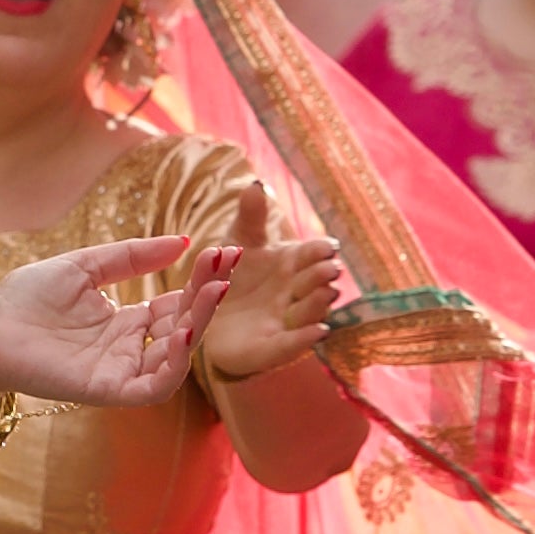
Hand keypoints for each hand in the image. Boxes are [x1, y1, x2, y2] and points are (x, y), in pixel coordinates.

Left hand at [0, 235, 232, 409]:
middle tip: (225, 266)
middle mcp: (129, 348)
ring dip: (200, 325)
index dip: (202, 281)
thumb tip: (182, 241)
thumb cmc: (27, 298)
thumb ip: (132, 256)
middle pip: (185, 327)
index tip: (223, 252)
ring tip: (212, 291)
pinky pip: (154, 386)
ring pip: (177, 357)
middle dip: (208, 297)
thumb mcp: (87, 267)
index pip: (178, 304)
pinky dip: (174, 362)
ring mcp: (120, 370)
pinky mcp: (107, 390)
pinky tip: (182, 329)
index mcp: (127, 322)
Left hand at [200, 231, 352, 380]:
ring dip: (318, 304)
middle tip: (329, 268)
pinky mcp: (271, 349)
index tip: (328, 247)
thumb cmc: (228, 275)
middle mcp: (294, 293)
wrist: (205, 318)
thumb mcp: (236, 242)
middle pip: (313, 283)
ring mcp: (285, 321)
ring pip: (308, 312)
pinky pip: (291, 345)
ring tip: (326, 294)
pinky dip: (305, 339)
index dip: (319, 252)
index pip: (310, 255)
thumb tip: (256, 184)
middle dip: (322, 276)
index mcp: (290, 264)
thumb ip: (249, 217)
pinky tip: (320, 332)